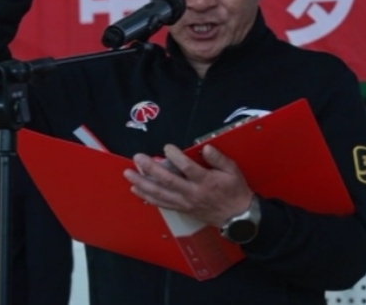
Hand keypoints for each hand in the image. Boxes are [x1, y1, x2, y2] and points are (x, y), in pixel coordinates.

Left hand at [124, 144, 254, 227]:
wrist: (237, 217)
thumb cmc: (234, 190)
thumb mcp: (232, 170)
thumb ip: (218, 158)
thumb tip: (206, 148)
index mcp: (206, 181)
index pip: (188, 168)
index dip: (176, 157)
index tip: (167, 147)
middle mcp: (192, 193)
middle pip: (168, 181)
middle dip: (150, 169)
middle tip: (137, 158)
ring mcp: (185, 203)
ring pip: (160, 194)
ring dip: (143, 184)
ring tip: (129, 174)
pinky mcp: (182, 209)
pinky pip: (162, 204)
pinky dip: (148, 197)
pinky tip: (137, 190)